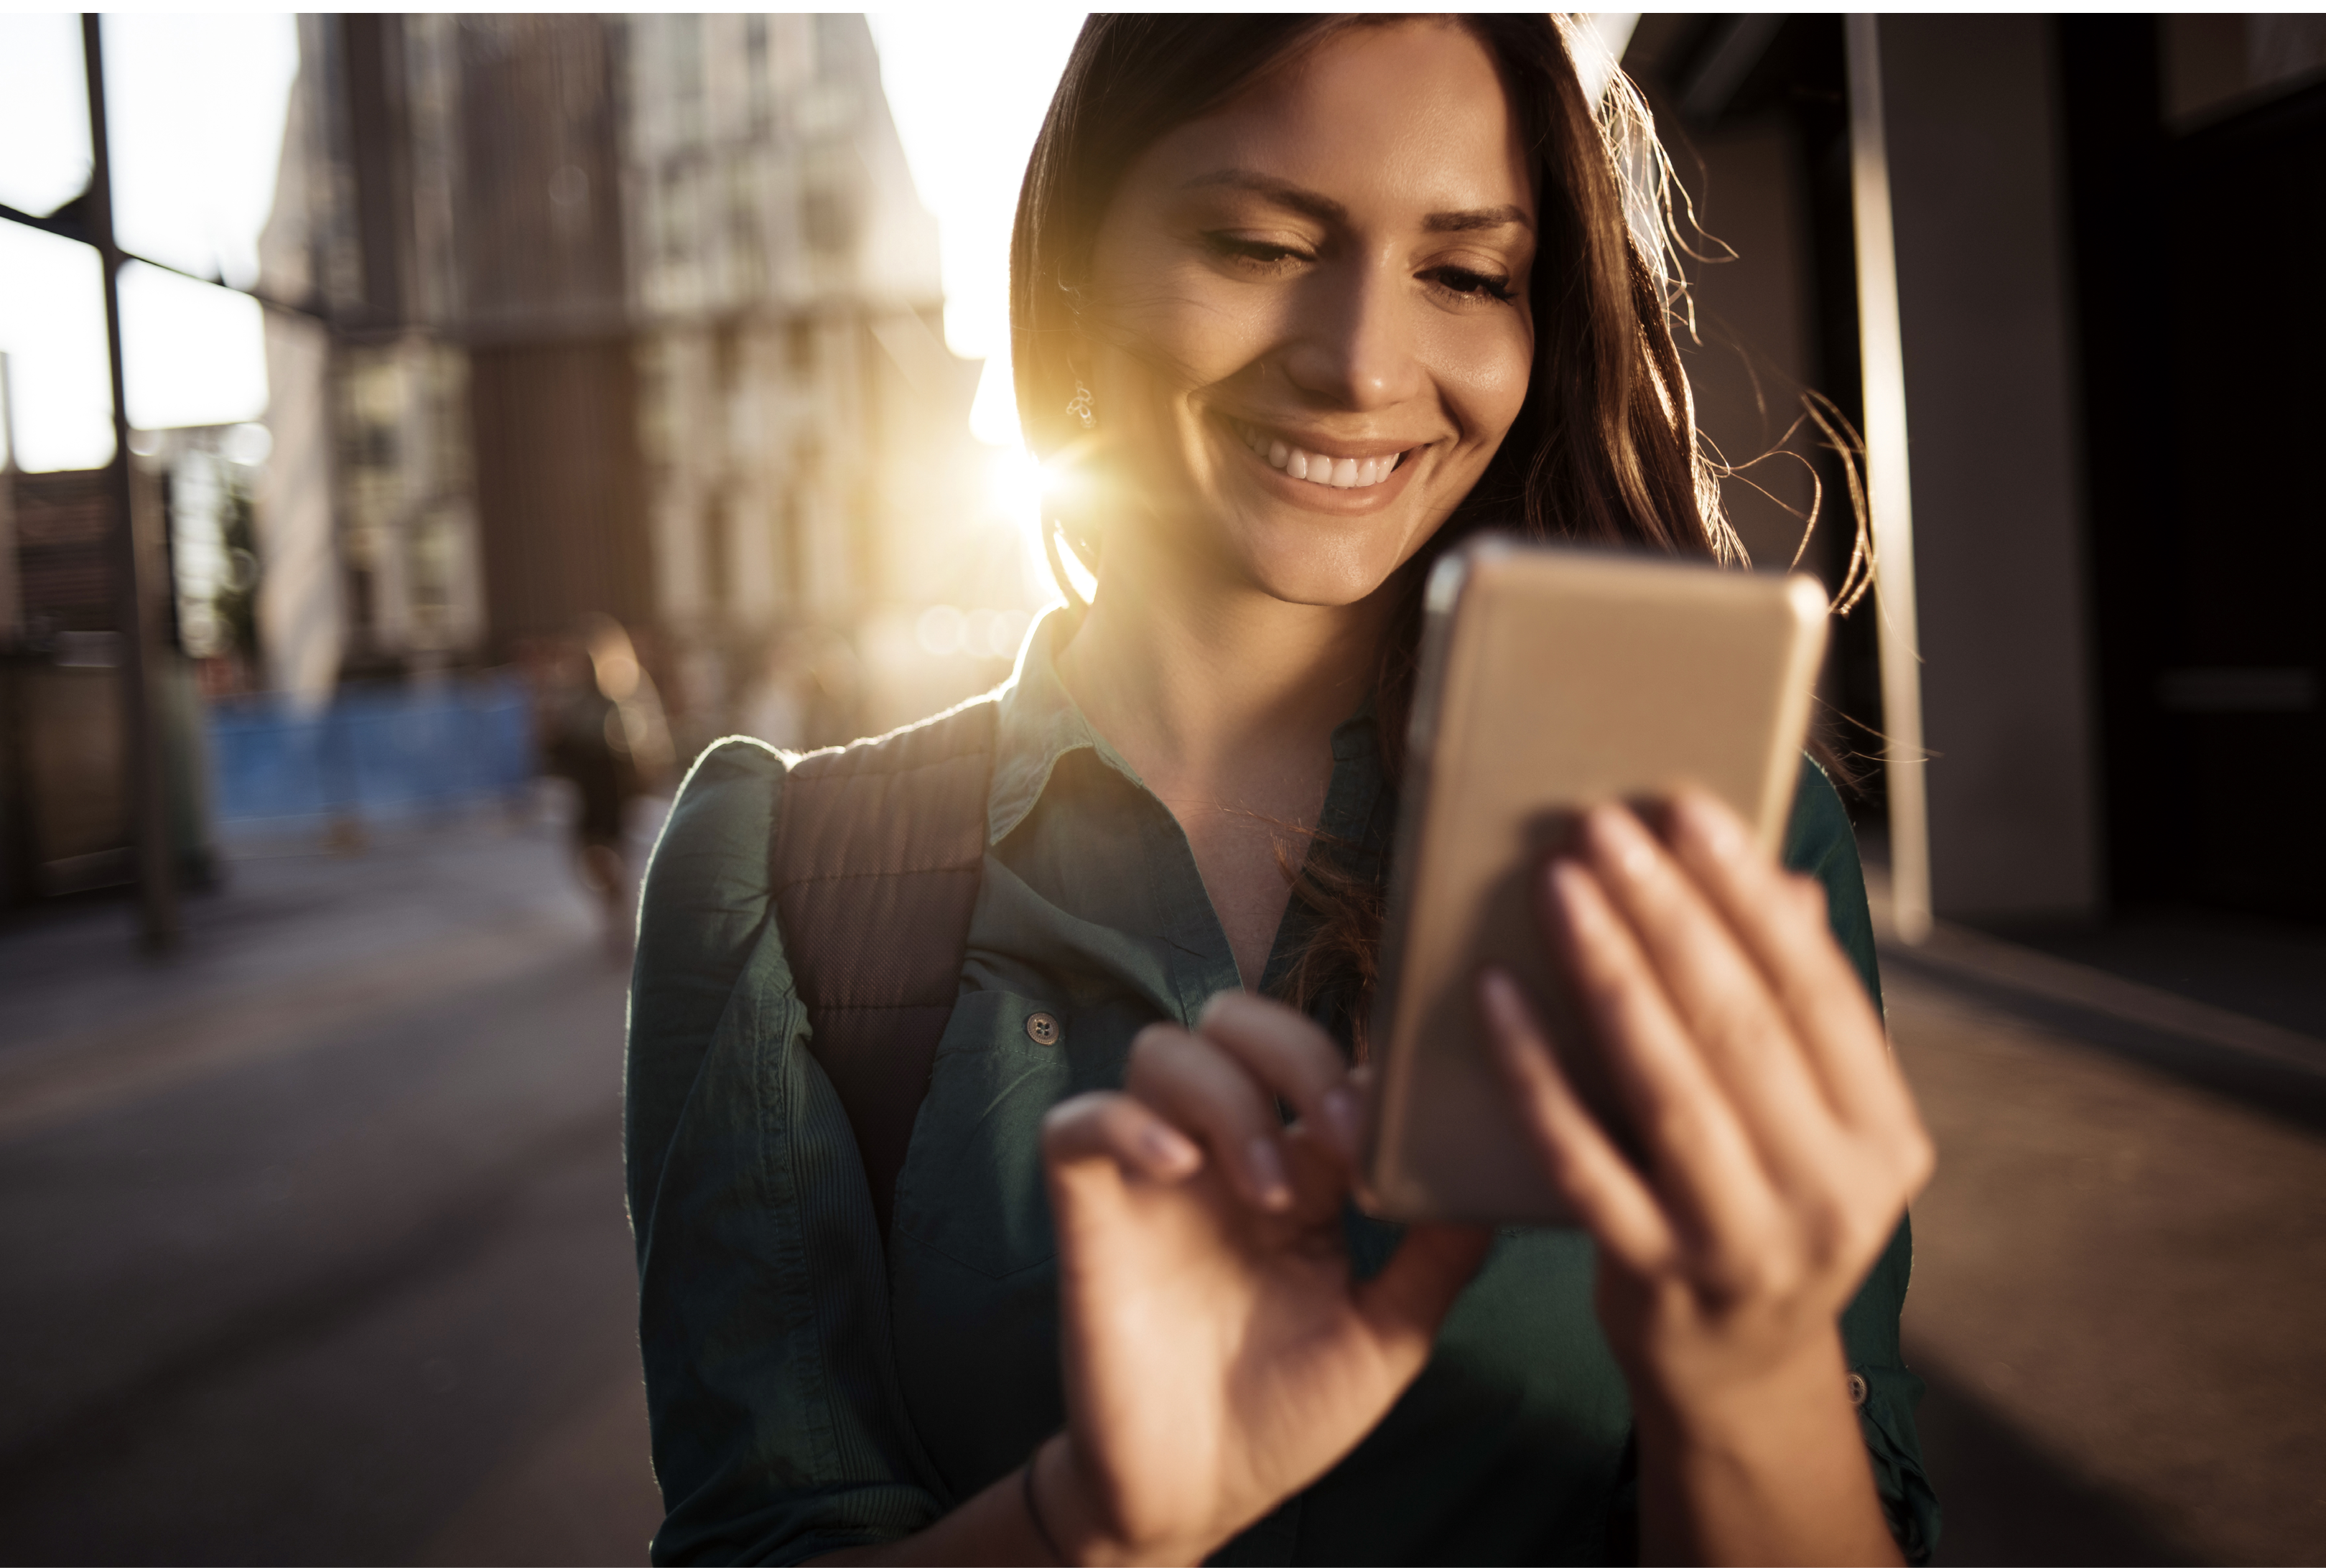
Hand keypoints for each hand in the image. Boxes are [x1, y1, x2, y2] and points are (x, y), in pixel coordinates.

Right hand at [1037, 993, 1490, 1567]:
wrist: (1198, 1496)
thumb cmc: (1288, 1414)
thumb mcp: (1387, 1336)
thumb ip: (1438, 1255)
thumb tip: (1499, 1176)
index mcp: (1301, 1168)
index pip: (1323, 1057)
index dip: (1366, 1062)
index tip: (1410, 1117)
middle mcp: (1223, 1153)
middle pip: (1239, 1020)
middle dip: (1298, 1053)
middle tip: (1346, 1134)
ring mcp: (1152, 1176)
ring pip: (1164, 1050)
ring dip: (1228, 1099)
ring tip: (1271, 1192)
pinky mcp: (1089, 1211)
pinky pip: (1076, 1123)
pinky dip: (1125, 1123)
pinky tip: (1179, 1170)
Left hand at [1479, 790, 1929, 1564]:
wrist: (1734, 1369)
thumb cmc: (1762, 1206)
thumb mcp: (1808, 1121)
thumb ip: (1794, 1012)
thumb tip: (1777, 878)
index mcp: (1886, 1138)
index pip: (1819, 993)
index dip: (1751, 895)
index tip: (1690, 810)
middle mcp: (1832, 1195)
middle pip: (1739, 1027)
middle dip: (1668, 914)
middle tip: (1603, 825)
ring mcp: (1743, 1244)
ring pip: (1667, 1087)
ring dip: (1607, 973)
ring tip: (1558, 885)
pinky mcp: (1653, 1276)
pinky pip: (1580, 1156)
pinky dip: (1533, 1072)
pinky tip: (1493, 997)